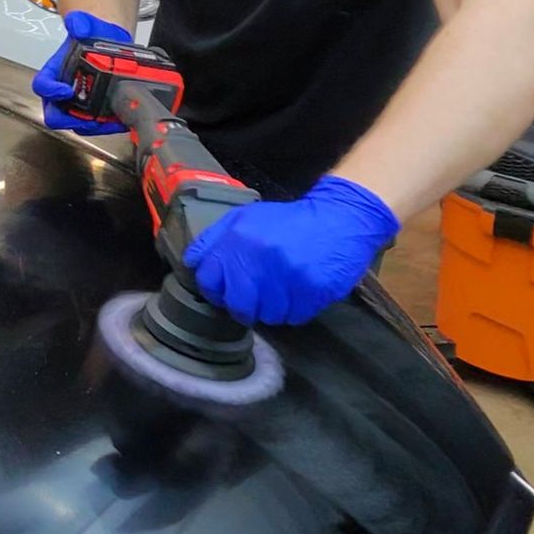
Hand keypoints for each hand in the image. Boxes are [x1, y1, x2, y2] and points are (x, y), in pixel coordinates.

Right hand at [32, 9, 132, 135]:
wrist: (109, 44)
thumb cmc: (90, 39)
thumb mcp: (84, 25)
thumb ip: (79, 23)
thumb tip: (77, 24)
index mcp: (52, 75)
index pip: (42, 86)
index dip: (50, 91)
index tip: (65, 90)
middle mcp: (61, 95)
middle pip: (55, 115)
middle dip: (69, 119)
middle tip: (85, 115)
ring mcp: (78, 106)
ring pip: (78, 124)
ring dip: (92, 125)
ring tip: (107, 119)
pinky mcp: (96, 113)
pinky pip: (98, 125)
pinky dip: (109, 126)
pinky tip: (120, 119)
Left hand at [186, 176, 399, 326]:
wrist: (341, 216)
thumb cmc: (290, 221)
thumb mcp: (246, 218)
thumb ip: (215, 239)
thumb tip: (191, 263)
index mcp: (239, 238)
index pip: (208, 280)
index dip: (216, 290)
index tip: (227, 291)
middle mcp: (260, 256)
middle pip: (237, 305)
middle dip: (245, 306)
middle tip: (258, 297)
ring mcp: (287, 274)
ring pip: (267, 315)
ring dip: (274, 309)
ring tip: (284, 290)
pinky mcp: (312, 289)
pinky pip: (294, 316)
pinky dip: (296, 310)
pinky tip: (301, 292)